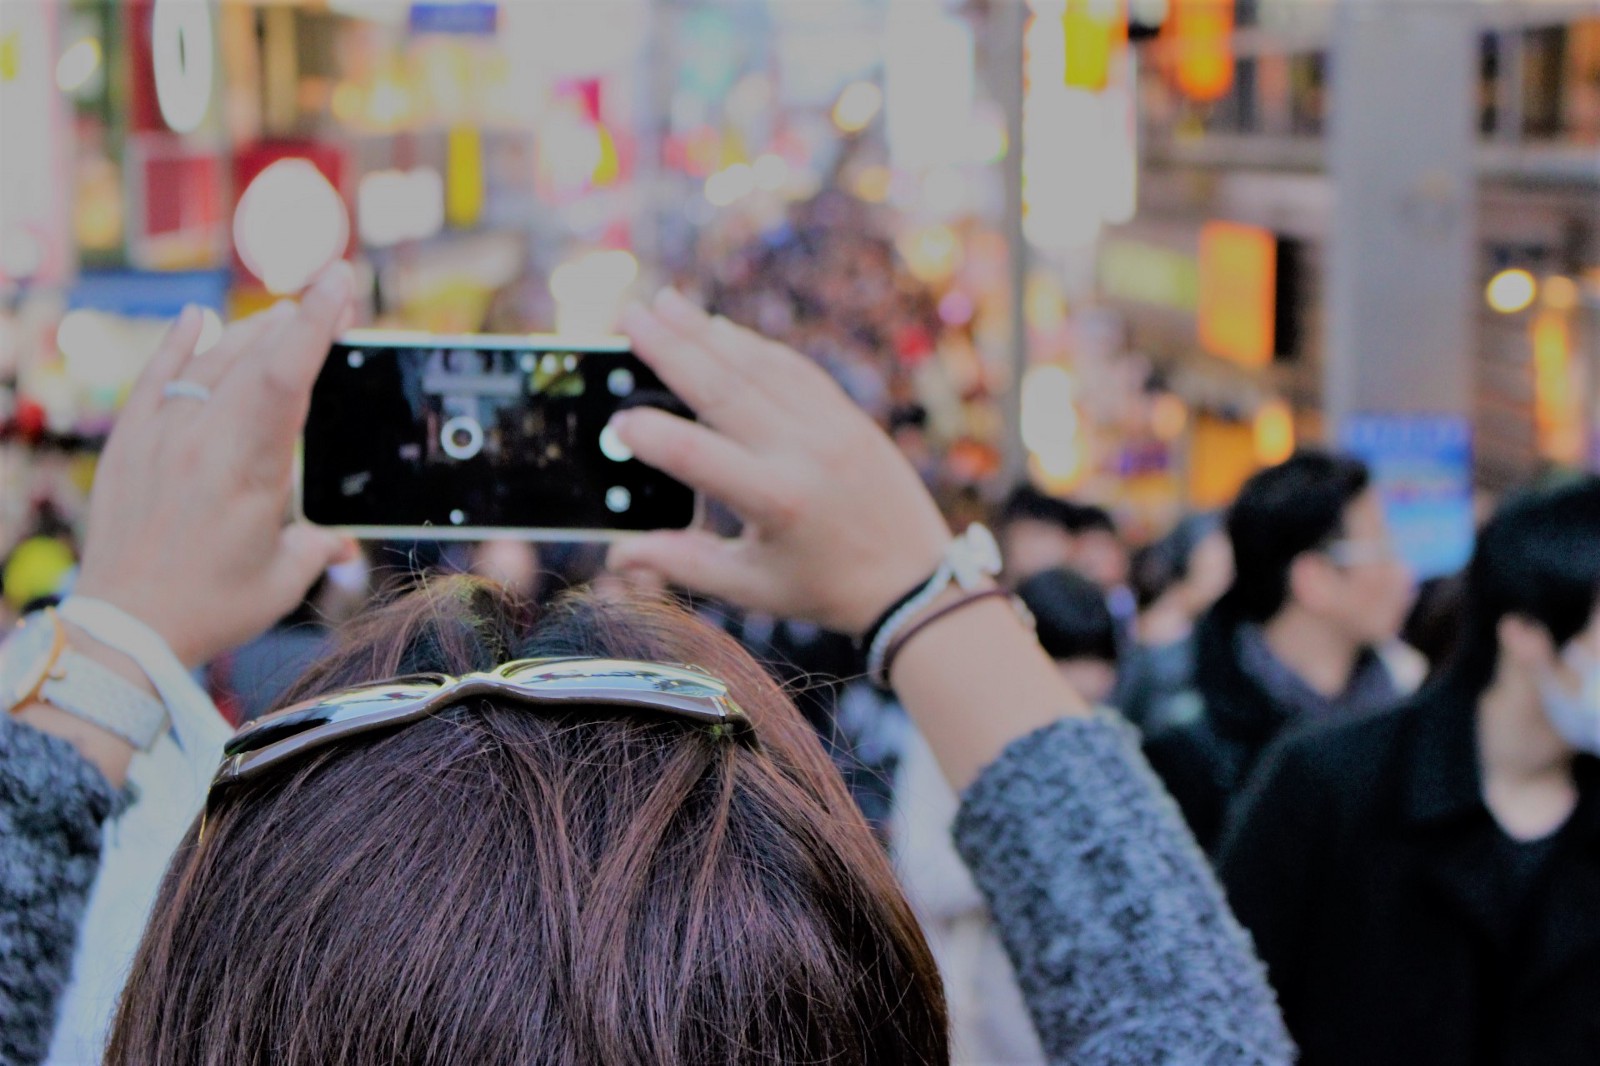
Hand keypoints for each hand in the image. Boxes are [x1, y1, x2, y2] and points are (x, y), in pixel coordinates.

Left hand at [74, 263, 357, 666]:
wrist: (125, 629)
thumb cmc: (211, 609)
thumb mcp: (283, 579)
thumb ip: (318, 546)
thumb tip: (340, 542)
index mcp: (250, 469)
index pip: (289, 377)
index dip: (317, 323)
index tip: (340, 281)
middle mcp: (202, 440)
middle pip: (254, 358)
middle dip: (297, 321)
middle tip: (328, 296)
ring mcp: (160, 437)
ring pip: (210, 363)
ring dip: (251, 335)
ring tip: (281, 317)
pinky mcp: (128, 446)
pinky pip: (154, 380)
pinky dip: (177, 346)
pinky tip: (197, 319)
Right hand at [607, 290, 950, 637]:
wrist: (916, 580)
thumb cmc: (826, 589)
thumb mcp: (752, 588)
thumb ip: (683, 564)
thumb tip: (617, 555)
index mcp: (776, 501)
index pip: (699, 456)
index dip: (653, 436)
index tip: (618, 421)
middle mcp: (804, 452)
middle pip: (724, 389)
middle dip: (672, 348)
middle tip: (630, 315)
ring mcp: (831, 427)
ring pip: (760, 366)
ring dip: (708, 331)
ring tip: (665, 304)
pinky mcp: (849, 415)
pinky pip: (795, 368)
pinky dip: (754, 346)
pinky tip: (721, 328)